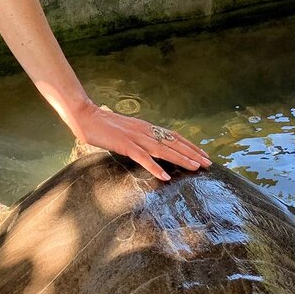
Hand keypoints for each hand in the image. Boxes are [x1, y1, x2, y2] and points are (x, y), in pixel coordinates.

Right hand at [69, 100, 211, 181]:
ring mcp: (136, 138)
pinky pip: (143, 158)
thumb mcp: (127, 130)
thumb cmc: (104, 125)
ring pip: (164, 150)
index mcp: (147, 127)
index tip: (202, 154)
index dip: (189, 145)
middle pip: (174, 143)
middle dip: (192, 154)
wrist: (86, 116)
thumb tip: (150, 146)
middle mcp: (145, 131)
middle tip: (208, 163)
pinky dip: (155, 167)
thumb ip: (139, 137)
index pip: (174, 136)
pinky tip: (165, 176)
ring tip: (195, 168)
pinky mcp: (125, 145)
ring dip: (181, 159)